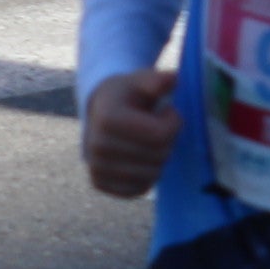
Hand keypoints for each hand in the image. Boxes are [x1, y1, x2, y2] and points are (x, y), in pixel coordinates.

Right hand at [81, 69, 180, 198]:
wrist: (99, 112)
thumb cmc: (126, 95)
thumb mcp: (141, 80)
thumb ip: (157, 79)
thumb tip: (173, 79)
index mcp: (107, 118)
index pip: (160, 135)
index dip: (173, 122)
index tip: (167, 111)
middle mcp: (96, 145)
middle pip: (158, 156)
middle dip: (168, 141)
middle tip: (158, 127)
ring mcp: (95, 167)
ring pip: (152, 175)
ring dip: (159, 159)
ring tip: (148, 141)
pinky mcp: (99, 183)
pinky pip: (140, 189)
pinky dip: (147, 176)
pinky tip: (141, 159)